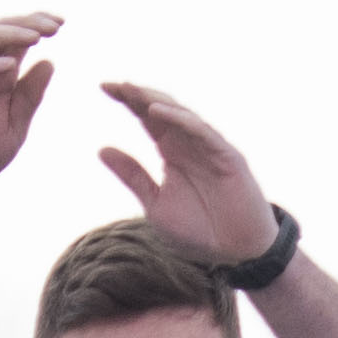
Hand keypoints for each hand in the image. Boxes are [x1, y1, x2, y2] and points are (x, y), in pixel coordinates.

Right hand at [0, 14, 59, 202]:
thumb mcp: (13, 129)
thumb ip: (29, 99)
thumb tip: (50, 62)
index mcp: (0, 77)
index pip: (18, 40)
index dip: (38, 25)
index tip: (62, 23)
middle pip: (1, 31)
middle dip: (28, 23)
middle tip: (56, 25)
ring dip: (8, 35)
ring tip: (35, 37)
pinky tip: (8, 66)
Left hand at [89, 80, 272, 265]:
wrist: (236, 253)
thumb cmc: (199, 231)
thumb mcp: (155, 204)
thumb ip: (132, 175)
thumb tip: (101, 149)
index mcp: (171, 151)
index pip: (147, 117)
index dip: (128, 100)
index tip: (103, 86)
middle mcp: (189, 143)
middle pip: (162, 109)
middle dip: (138, 95)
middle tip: (113, 84)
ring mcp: (209, 147)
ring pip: (181, 114)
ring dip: (156, 101)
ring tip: (132, 91)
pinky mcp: (226, 156)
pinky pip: (202, 132)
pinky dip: (181, 120)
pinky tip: (158, 111)